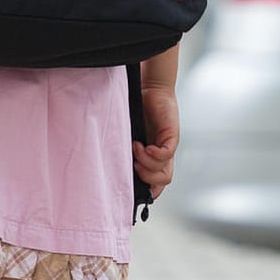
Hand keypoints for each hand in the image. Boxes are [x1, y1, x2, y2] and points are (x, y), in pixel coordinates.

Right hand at [134, 83, 179, 200]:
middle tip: (133, 165)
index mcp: (154, 157)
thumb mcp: (127, 133)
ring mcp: (168, 146)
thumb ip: (123, 149)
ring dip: (147, 165)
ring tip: (136, 149)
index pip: (156, 184)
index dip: (147, 192)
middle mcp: (163, 154)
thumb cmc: (136, 108)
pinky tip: (142, 145)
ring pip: (165, 173)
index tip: (131, 189)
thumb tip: (108, 165)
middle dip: (145, 180)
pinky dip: (152, 155)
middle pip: (162, 182)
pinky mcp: (171, 136)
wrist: (150, 87)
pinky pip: (166, 155)